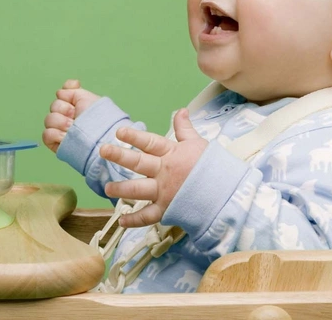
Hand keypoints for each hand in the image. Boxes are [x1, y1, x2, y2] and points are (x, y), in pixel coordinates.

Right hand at [42, 79, 99, 152]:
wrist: (100, 137)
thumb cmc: (98, 119)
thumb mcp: (88, 98)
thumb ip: (72, 90)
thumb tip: (59, 92)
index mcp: (75, 106)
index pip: (61, 94)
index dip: (66, 95)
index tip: (74, 99)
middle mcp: (67, 116)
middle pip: (54, 106)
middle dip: (65, 110)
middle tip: (76, 117)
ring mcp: (60, 130)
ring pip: (48, 119)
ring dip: (61, 123)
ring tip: (72, 128)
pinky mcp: (56, 143)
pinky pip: (46, 134)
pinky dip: (56, 134)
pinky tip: (66, 136)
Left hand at [100, 108, 206, 227]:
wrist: (227, 194)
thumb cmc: (213, 167)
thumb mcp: (198, 144)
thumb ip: (185, 129)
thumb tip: (180, 110)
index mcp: (172, 154)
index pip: (150, 142)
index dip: (134, 137)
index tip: (118, 132)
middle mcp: (164, 172)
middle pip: (139, 162)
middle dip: (119, 156)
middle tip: (103, 150)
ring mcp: (165, 192)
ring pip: (138, 189)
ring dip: (121, 188)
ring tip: (107, 187)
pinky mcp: (168, 209)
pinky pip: (148, 216)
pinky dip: (134, 220)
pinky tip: (122, 220)